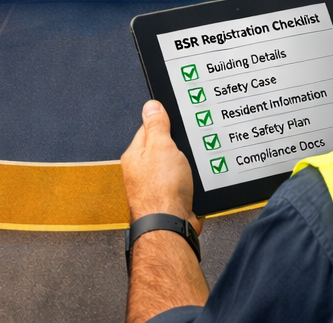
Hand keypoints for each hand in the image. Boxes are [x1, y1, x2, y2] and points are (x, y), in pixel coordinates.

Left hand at [121, 101, 201, 231]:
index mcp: (136, 154)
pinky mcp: (171, 198)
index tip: (179, 120)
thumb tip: (151, 105)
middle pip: (165, 147)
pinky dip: (193, 182)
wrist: (171, 227)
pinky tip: (196, 182)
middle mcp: (143, 170)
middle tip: (188, 146)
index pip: (149, 127)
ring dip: (188, 166)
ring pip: (178, 165)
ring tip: (192, 167)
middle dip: (180, 146)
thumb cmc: (161, 192)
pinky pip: (185, 182)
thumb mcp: (162, 147)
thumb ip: (157, 125)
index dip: (166, 122)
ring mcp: (157, 185)